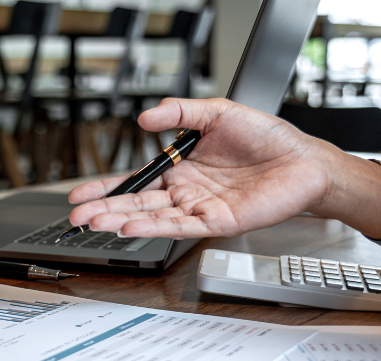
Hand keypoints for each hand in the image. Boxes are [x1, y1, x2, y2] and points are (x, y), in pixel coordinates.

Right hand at [67, 98, 380, 239]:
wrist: (304, 160)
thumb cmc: (267, 138)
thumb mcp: (216, 112)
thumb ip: (179, 113)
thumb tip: (145, 116)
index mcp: (181, 167)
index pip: (135, 181)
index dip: (106, 188)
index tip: (79, 195)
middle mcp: (186, 191)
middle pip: (136, 203)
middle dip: (103, 210)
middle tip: (75, 218)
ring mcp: (200, 208)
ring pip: (152, 217)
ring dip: (121, 221)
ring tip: (94, 223)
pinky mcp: (218, 221)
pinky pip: (182, 226)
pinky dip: (156, 227)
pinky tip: (132, 227)